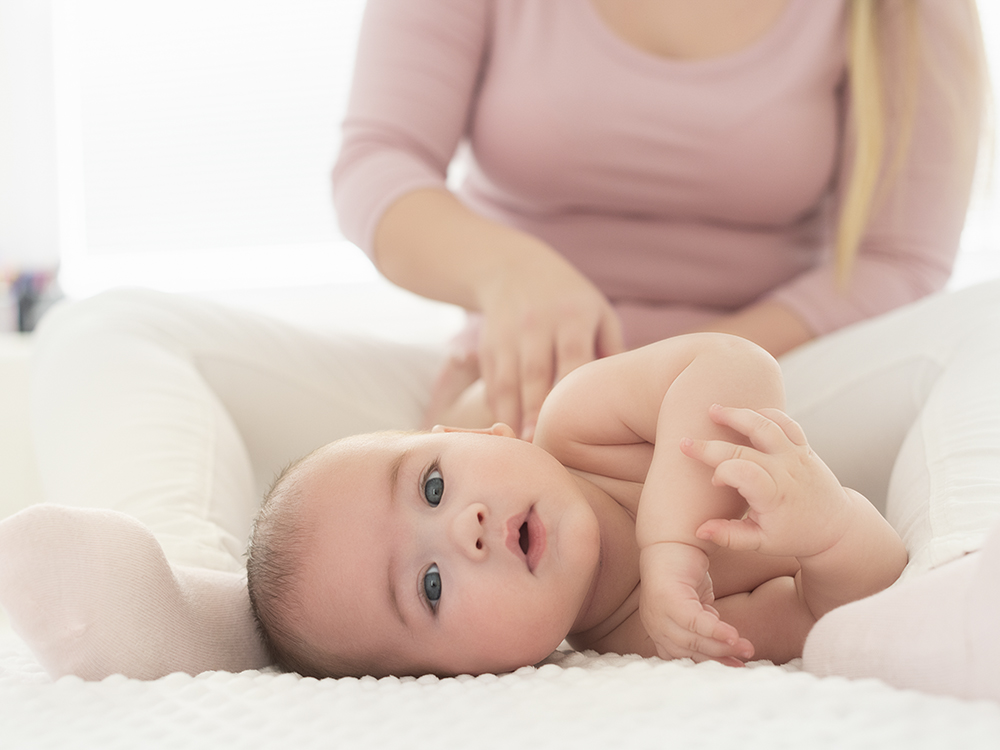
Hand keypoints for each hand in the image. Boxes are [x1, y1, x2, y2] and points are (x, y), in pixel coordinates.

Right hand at [476, 250, 623, 439]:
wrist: (513, 268)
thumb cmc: (570, 300)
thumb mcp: (598, 312)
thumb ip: (612, 351)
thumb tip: (630, 396)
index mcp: (572, 314)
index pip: (572, 355)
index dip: (569, 391)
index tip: (571, 424)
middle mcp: (537, 323)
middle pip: (535, 373)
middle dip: (536, 411)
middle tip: (540, 446)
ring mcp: (508, 334)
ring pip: (508, 381)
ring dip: (513, 415)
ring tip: (520, 446)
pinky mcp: (488, 346)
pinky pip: (492, 382)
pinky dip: (499, 408)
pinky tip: (507, 432)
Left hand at [639, 541, 753, 665]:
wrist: (672, 540)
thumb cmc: (685, 572)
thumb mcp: (695, 604)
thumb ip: (703, 625)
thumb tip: (723, 643)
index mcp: (658, 628)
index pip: (682, 655)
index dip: (708, 663)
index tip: (734, 667)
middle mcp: (653, 624)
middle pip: (688, 651)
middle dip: (719, 657)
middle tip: (746, 657)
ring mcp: (657, 612)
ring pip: (692, 640)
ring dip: (722, 646)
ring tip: (746, 648)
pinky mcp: (668, 599)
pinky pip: (694, 622)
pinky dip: (715, 631)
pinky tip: (734, 636)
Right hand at [681, 405, 853, 558]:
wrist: (834, 526)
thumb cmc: (793, 535)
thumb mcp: (761, 543)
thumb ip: (729, 536)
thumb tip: (699, 530)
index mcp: (774, 496)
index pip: (743, 473)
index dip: (722, 473)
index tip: (714, 482)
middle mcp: (786, 471)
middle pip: (744, 449)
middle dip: (710, 445)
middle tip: (684, 443)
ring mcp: (796, 455)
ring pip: (766, 425)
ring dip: (737, 415)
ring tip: (713, 411)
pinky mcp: (803, 446)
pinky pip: (785, 421)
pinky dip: (764, 413)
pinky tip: (745, 414)